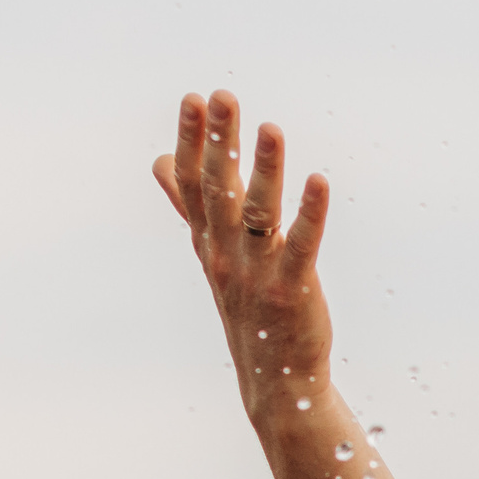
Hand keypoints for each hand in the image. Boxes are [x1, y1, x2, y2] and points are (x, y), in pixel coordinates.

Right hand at [152, 91, 333, 422]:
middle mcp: (227, 256)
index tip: (192, 99)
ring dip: (264, 170)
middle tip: (221, 96)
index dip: (192, 142)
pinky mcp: (293, 292)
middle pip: (219, 191)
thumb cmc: (247, 311)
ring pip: (258, 214)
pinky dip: (310, 213)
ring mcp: (258, 275)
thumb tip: (160, 162)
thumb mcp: (213, 256)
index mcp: (209, 244)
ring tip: (270, 128)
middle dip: (219, 142)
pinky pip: (302, 247)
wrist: (275, 383)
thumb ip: (189, 206)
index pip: (193, 185)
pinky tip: (319, 181)